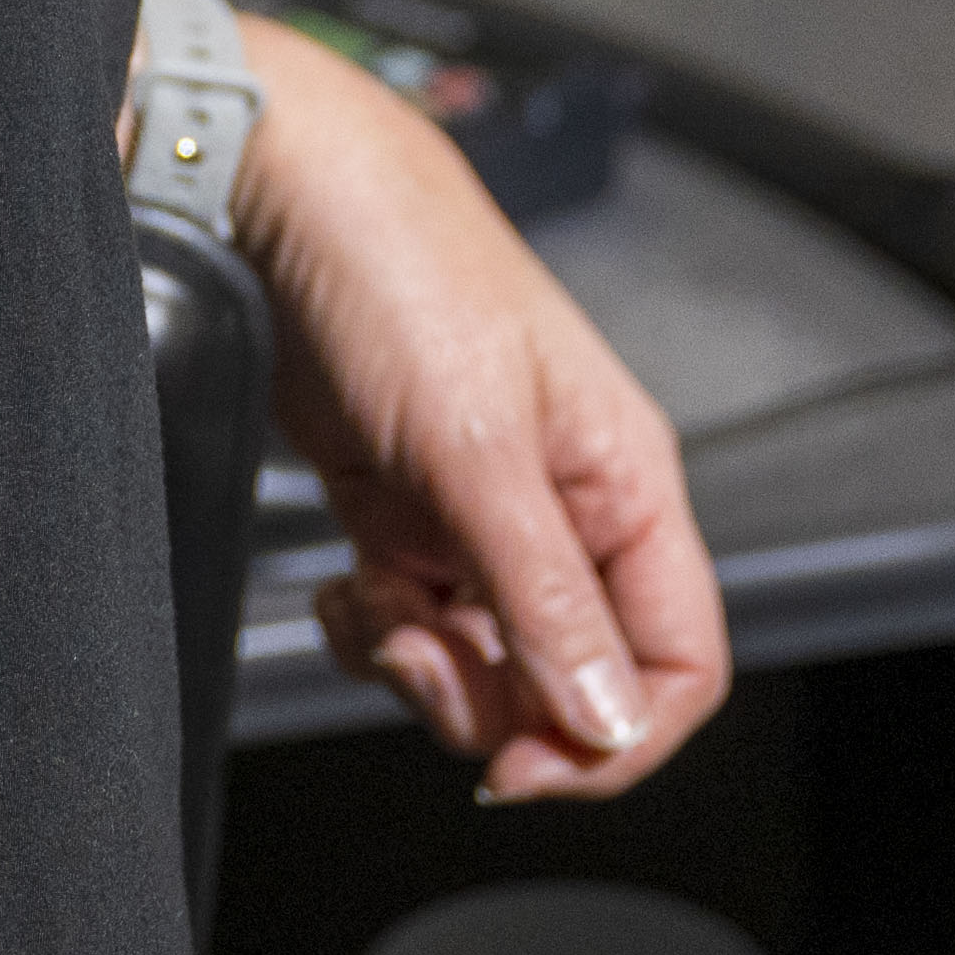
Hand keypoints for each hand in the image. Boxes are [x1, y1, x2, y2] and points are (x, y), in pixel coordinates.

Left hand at [218, 15, 730, 799]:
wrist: (278, 189)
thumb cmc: (397, 270)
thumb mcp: (474, 445)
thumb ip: (544, 591)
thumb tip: (607, 722)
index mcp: (623, 485)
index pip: (677, 661)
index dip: (618, 735)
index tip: (532, 764)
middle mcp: (563, 510)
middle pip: (572, 684)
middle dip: (494, 704)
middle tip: (420, 652)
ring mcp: (478, 515)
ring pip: (482, 665)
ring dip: (420, 668)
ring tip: (371, 604)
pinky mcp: (401, 511)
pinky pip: (410, 626)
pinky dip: (371, 633)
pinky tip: (342, 588)